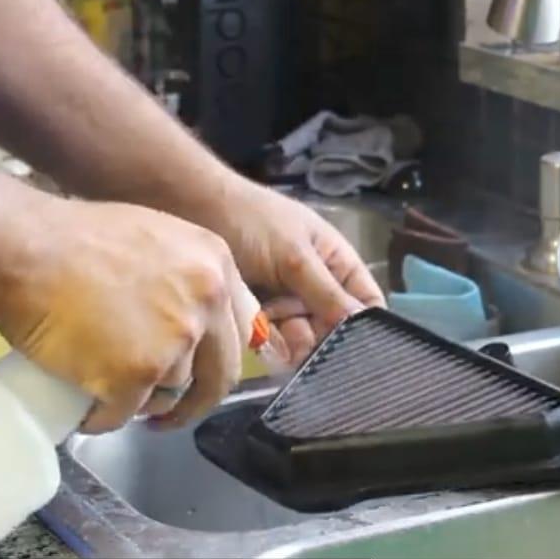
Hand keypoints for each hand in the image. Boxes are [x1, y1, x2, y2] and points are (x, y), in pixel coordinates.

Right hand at [0, 199, 252, 432]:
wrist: (27, 251)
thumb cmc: (77, 238)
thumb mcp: (155, 239)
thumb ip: (187, 277)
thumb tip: (196, 320)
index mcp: (216, 265)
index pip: (244, 327)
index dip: (222, 356)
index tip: (206, 373)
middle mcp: (207, 303)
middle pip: (219, 374)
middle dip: (197, 401)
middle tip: (171, 412)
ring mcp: (175, 341)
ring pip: (171, 393)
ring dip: (144, 402)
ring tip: (111, 392)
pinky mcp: (138, 375)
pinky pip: (127, 414)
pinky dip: (106, 417)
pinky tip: (89, 407)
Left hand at [218, 183, 385, 364]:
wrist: (193, 210)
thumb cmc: (251, 222)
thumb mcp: (294, 256)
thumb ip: (327, 293)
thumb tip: (364, 325)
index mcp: (336, 262)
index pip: (367, 301)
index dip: (367, 326)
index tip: (355, 348)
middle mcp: (316, 284)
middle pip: (333, 326)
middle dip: (319, 335)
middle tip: (297, 332)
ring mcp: (286, 299)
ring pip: (302, 336)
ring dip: (290, 338)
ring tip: (270, 321)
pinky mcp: (258, 313)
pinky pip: (273, 338)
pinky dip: (268, 340)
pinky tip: (257, 333)